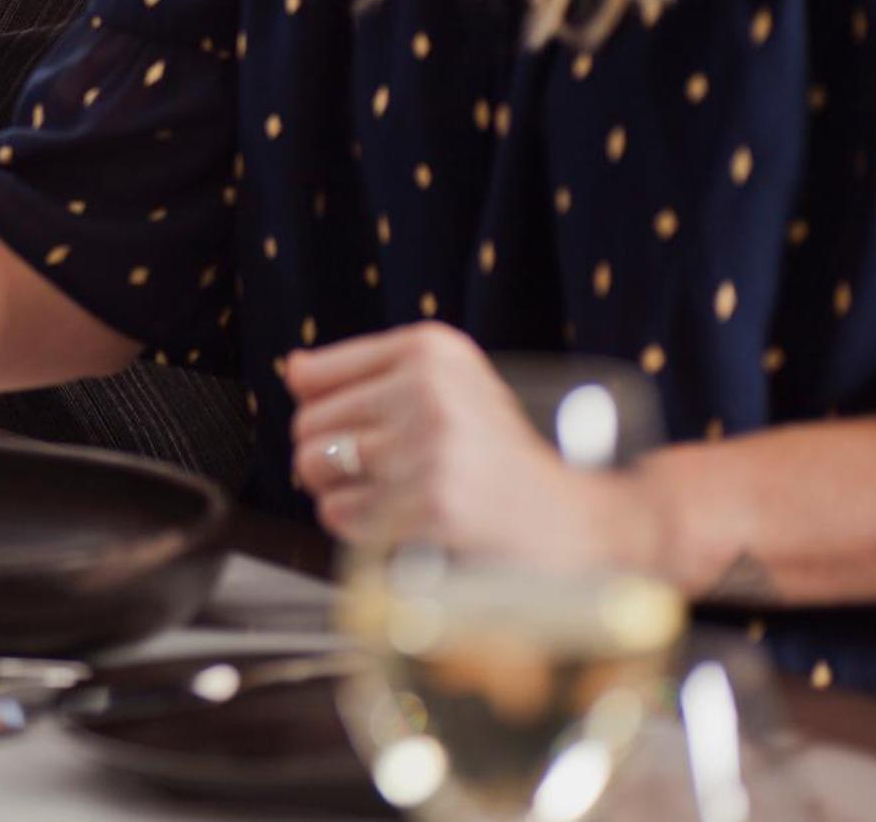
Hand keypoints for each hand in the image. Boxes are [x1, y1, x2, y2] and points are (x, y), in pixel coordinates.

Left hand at [284, 323, 659, 571]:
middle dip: (326, 456)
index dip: (322, 412)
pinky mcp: (429, 505)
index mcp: (432, 349)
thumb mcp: (452, 386)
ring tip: (390, 494)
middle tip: (380, 473)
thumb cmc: (503, 456)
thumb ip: (371, 373)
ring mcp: (429, 447)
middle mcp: (428, 389)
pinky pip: (340, 513)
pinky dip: (357, 525)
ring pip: (314, 467)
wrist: (581, 519)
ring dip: (339, 491)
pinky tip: (402, 521)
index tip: (360, 429)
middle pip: (307, 425)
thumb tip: (294, 370)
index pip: (313, 375)